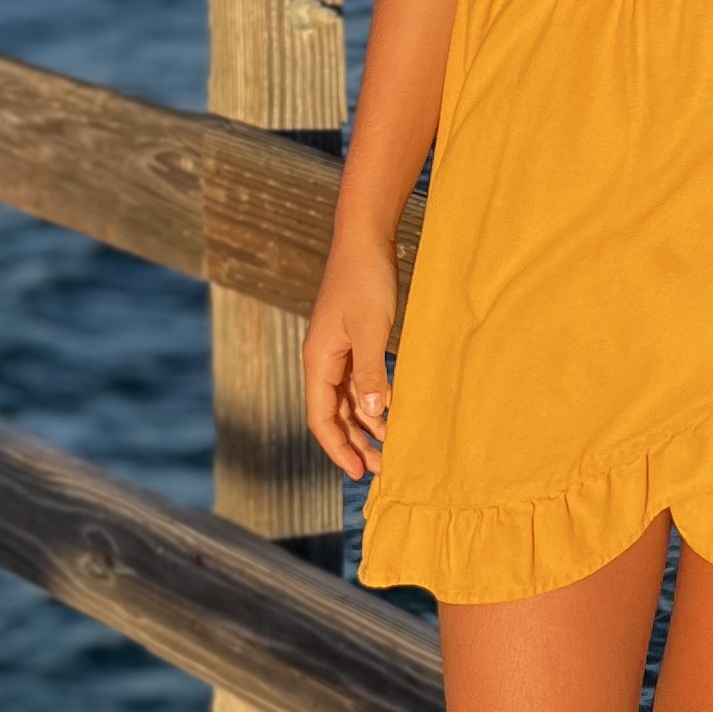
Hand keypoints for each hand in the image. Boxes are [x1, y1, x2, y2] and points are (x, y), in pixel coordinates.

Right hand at [303, 236, 400, 479]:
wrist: (366, 238)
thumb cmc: (366, 279)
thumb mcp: (372, 328)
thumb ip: (370, 372)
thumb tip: (371, 415)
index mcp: (318, 360)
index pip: (321, 418)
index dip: (338, 449)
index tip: (359, 473)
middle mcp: (322, 360)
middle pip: (334, 415)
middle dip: (355, 444)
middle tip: (383, 469)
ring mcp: (337, 351)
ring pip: (348, 401)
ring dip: (367, 426)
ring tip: (391, 449)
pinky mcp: (354, 341)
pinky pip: (359, 382)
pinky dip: (374, 401)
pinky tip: (394, 412)